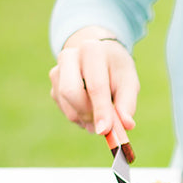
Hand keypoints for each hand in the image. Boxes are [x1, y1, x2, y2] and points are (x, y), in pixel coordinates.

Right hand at [49, 27, 138, 144]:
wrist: (101, 55)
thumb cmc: (117, 71)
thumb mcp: (129, 83)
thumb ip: (127, 103)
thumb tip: (127, 125)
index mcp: (93, 51)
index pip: (95, 85)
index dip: (101, 111)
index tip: (105, 131)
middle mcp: (70, 56)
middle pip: (71, 92)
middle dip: (87, 114)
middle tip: (104, 128)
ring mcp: (57, 68)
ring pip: (65, 102)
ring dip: (83, 118)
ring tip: (102, 118)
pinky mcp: (53, 82)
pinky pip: (63, 107)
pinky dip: (78, 116)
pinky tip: (91, 110)